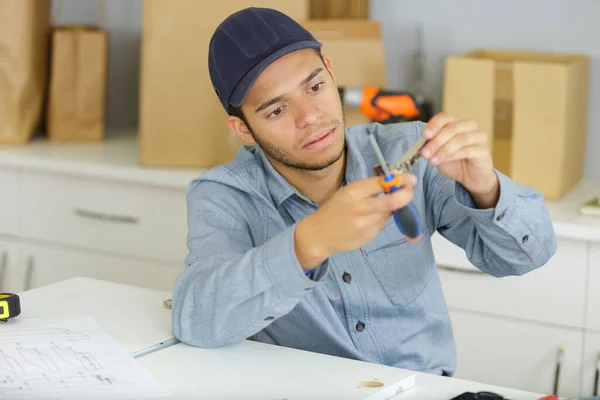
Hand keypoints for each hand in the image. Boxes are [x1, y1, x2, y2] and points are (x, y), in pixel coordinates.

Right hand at [294, 174, 416, 269]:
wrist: (318, 235)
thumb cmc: (334, 210)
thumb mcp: (347, 193)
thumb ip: (369, 189)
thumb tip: (395, 184)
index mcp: (353, 192)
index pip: (382, 183)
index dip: (400, 180)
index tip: (410, 179)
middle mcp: (360, 207)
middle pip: (393, 200)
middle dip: (406, 195)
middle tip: (409, 191)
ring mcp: (365, 224)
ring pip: (389, 213)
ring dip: (390, 209)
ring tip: (374, 210)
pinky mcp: (368, 236)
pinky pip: (381, 224)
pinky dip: (379, 220)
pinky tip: (365, 222)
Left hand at [420, 112, 498, 207]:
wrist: (471, 178)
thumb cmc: (455, 163)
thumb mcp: (438, 153)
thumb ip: (432, 147)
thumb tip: (421, 144)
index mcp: (456, 123)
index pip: (444, 118)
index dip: (434, 125)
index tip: (425, 135)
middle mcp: (469, 126)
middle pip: (451, 128)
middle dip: (436, 141)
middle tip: (424, 153)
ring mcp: (478, 137)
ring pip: (459, 139)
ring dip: (443, 150)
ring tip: (433, 160)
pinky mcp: (483, 150)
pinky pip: (467, 150)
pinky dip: (453, 156)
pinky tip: (444, 161)